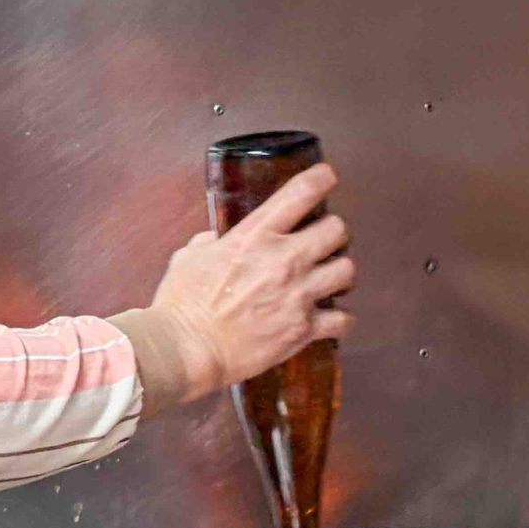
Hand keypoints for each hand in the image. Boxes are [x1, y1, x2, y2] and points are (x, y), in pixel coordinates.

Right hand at [145, 165, 354, 404]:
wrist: (188, 350)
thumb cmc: (182, 304)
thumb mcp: (189, 258)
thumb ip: (209, 243)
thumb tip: (216, 241)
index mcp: (255, 235)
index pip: (301, 193)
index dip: (321, 179)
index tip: (327, 177)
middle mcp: (284, 259)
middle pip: (336, 230)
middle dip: (333, 233)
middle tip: (324, 242)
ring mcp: (297, 295)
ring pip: (347, 270)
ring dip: (340, 273)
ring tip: (330, 279)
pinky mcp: (303, 329)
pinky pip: (342, 320)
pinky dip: (340, 320)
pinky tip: (331, 319)